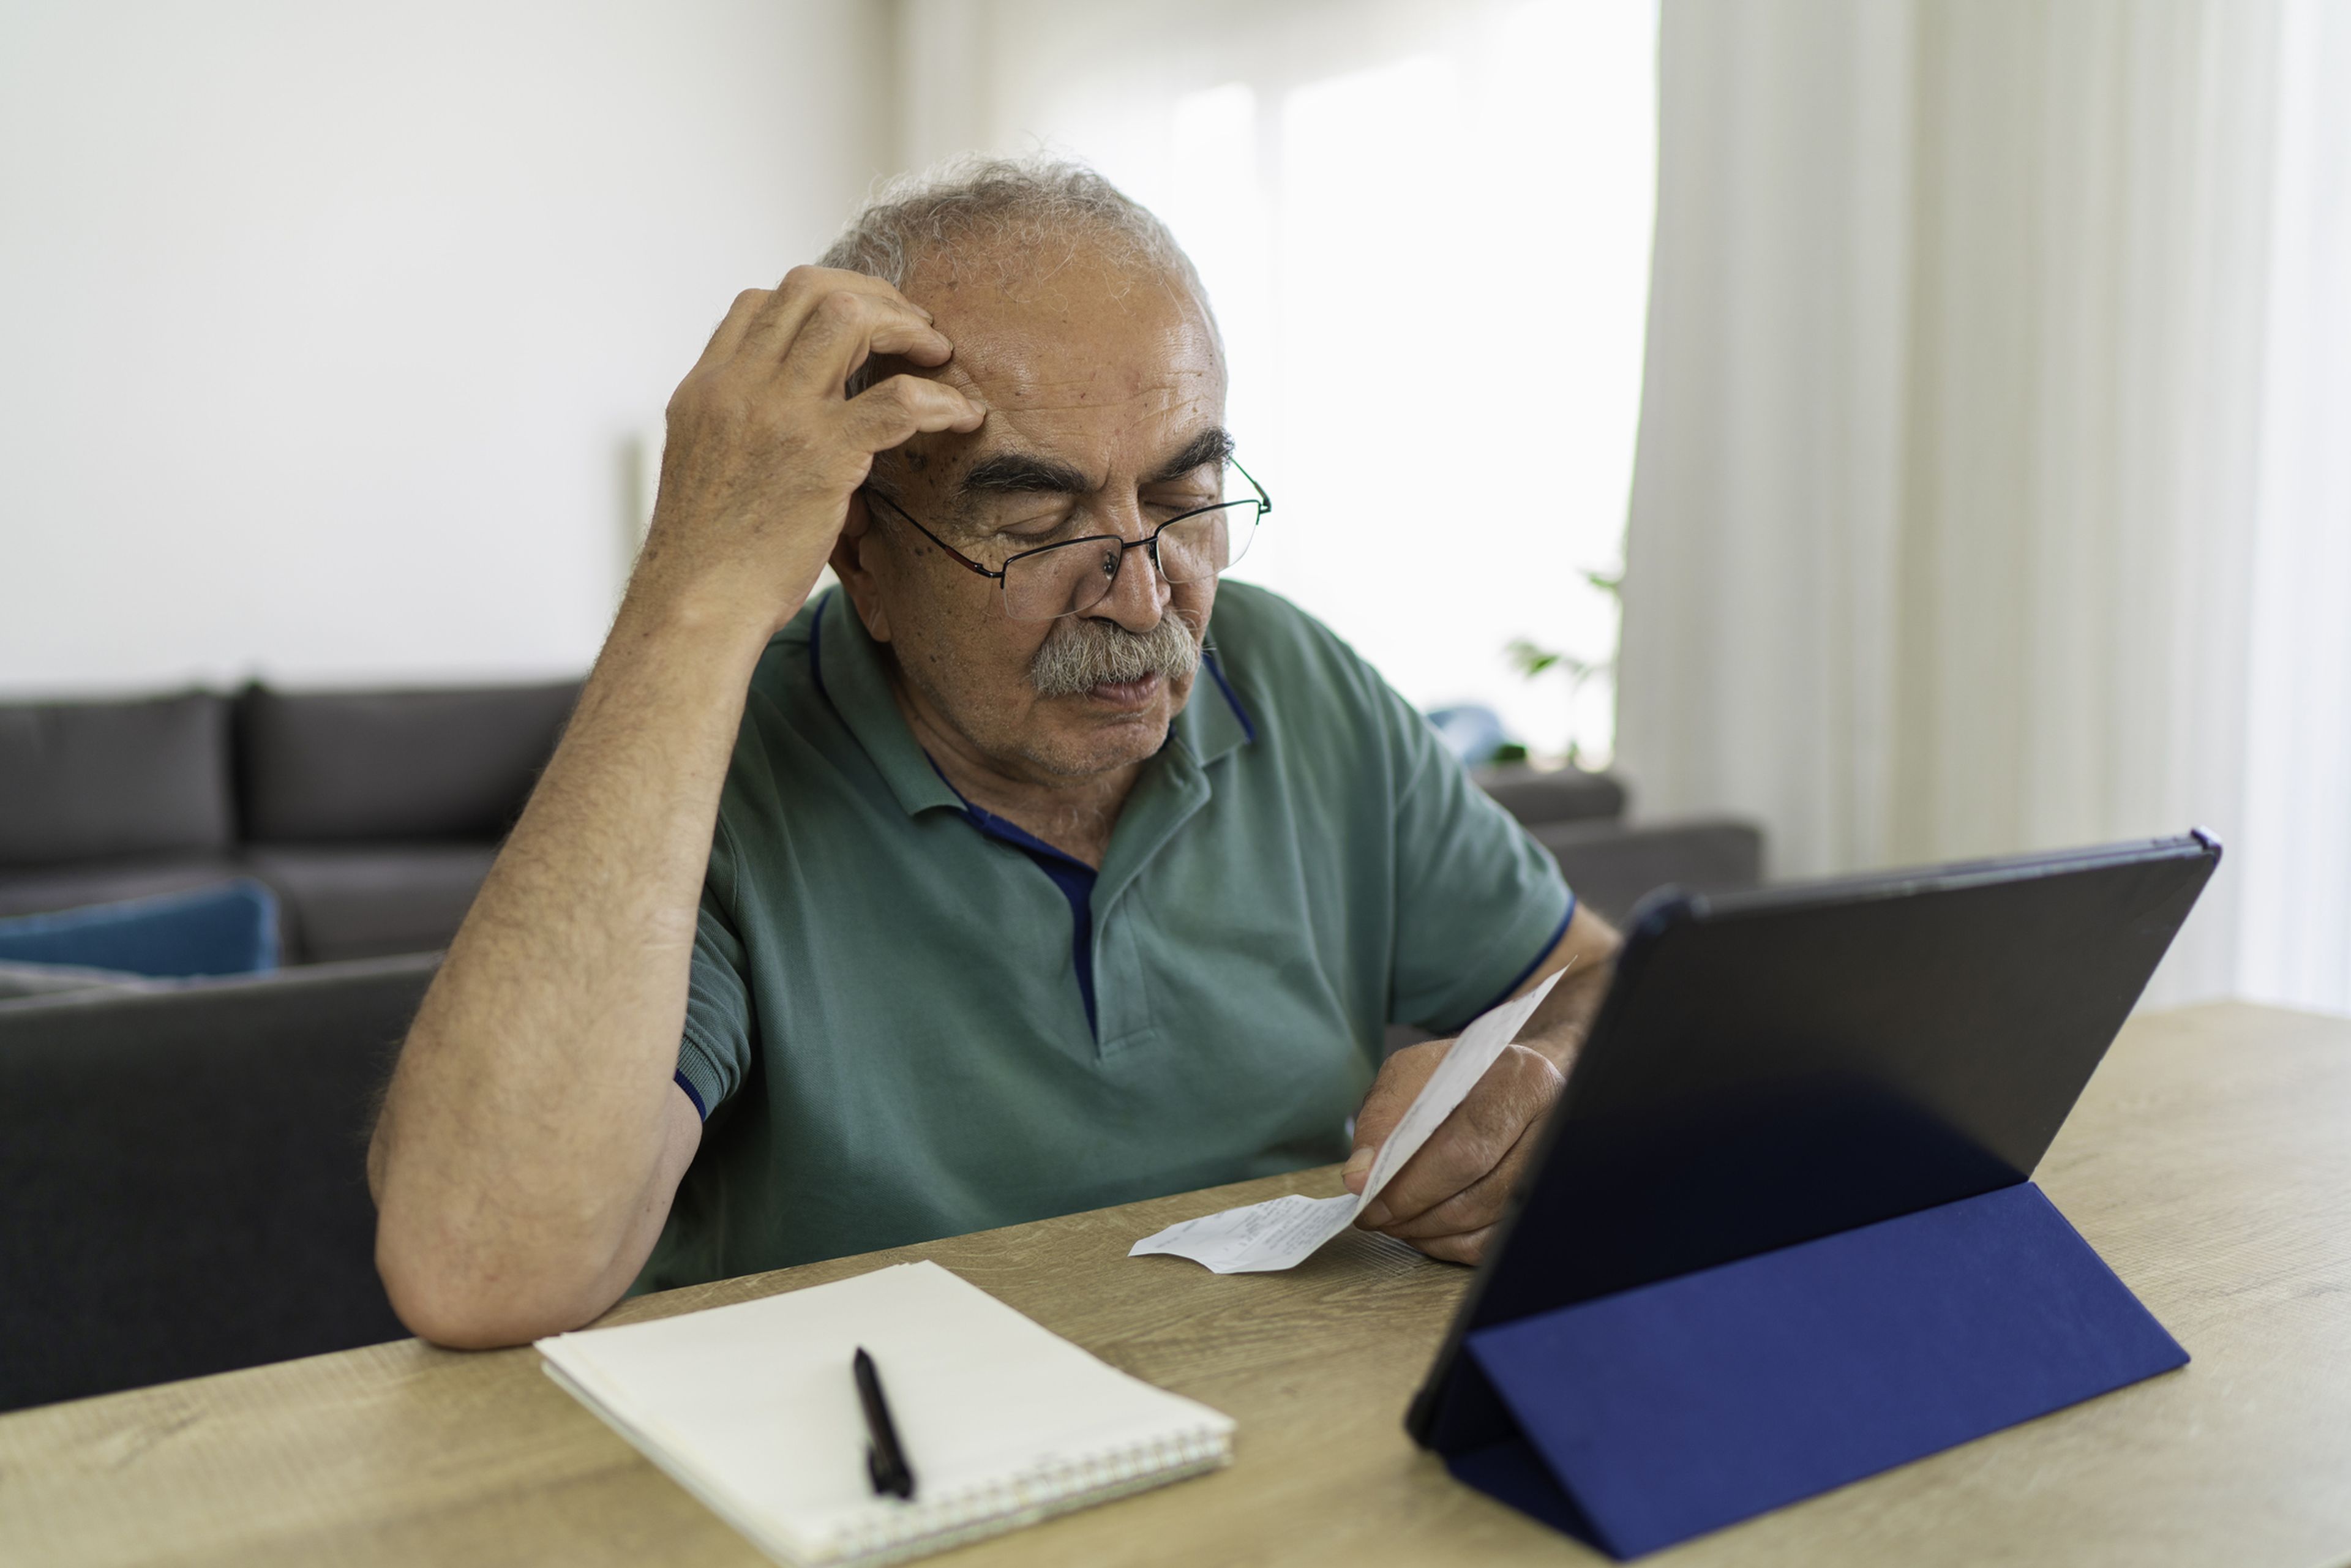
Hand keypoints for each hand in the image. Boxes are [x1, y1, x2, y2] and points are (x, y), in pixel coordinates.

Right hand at [631, 267, 984, 635]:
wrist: (694, 605)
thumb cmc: (706, 554)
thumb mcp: (702, 464)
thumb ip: (737, 424)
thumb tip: (784, 419)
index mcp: (705, 387)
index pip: (758, 302)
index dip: (818, 300)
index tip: (859, 326)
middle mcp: (737, 386)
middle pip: (809, 289)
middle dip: (873, 296)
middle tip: (912, 328)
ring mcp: (779, 415)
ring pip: (849, 318)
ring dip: (905, 326)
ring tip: (936, 354)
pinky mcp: (822, 457)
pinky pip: (897, 401)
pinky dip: (938, 400)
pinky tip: (961, 417)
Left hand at [1341, 1038, 1564, 1263]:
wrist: (1505, 1081)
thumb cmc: (1457, 1077)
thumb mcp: (1412, 1074)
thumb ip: (1383, 1117)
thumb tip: (1361, 1176)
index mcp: (1521, 1081)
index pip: (1466, 1146)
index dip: (1412, 1182)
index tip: (1367, 1196)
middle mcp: (1551, 1127)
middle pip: (1480, 1191)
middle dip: (1415, 1209)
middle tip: (1373, 1214)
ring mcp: (1553, 1171)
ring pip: (1485, 1223)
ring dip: (1426, 1230)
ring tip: (1392, 1216)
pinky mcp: (1540, 1204)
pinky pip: (1491, 1243)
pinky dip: (1447, 1243)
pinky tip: (1421, 1225)